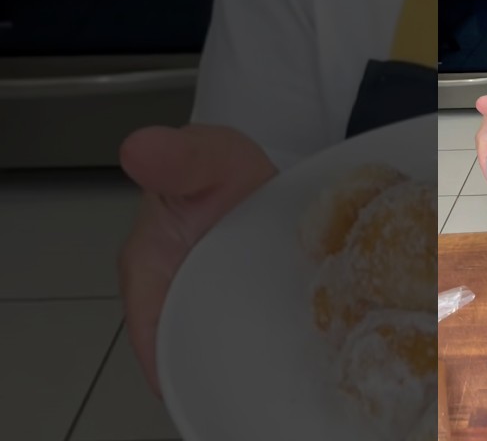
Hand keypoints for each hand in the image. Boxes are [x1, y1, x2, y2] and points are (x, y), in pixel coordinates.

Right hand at [116, 125, 276, 397]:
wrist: (251, 166)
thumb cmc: (215, 163)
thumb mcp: (204, 155)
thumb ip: (178, 157)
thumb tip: (140, 147)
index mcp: (149, 270)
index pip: (151, 332)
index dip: (173, 364)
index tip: (208, 379)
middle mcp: (176, 295)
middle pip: (191, 348)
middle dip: (221, 366)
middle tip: (263, 373)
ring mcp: (213, 302)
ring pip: (226, 344)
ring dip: (253, 354)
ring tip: (291, 361)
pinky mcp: (246, 303)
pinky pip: (256, 330)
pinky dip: (276, 337)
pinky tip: (306, 344)